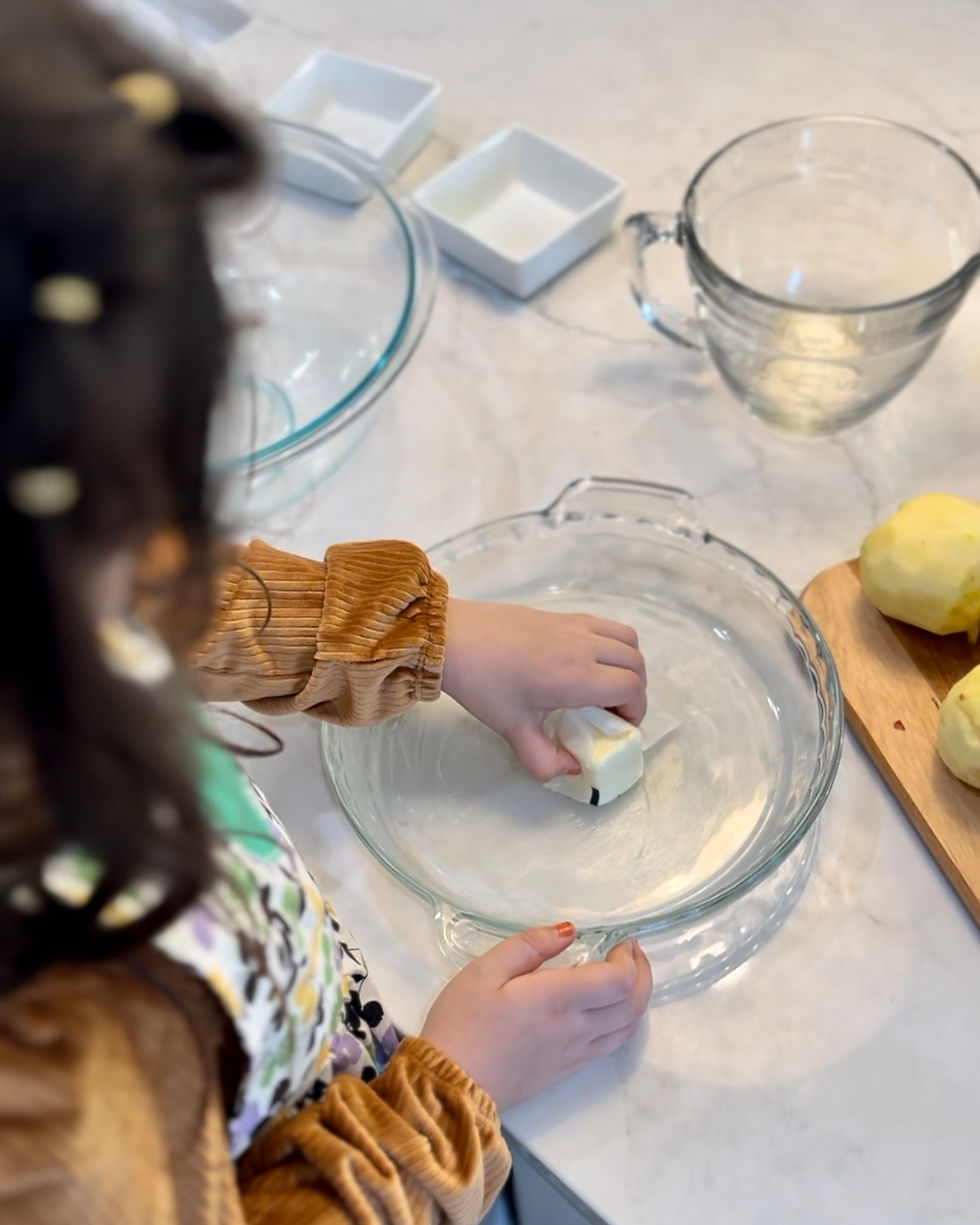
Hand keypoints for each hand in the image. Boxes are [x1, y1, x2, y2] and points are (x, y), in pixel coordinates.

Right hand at [420, 923, 651, 1110]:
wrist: (449, 1088)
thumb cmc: (462, 1022)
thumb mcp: (484, 970)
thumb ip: (529, 946)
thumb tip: (568, 930)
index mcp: (557, 1000)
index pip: (619, 982)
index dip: (630, 960)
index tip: (621, 941)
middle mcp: (575, 1029)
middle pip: (633, 1007)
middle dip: (643, 976)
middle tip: (632, 953)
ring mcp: (573, 1054)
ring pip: (626, 1030)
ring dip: (637, 1001)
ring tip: (626, 978)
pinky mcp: (566, 1070)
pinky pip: (609, 1046)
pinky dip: (621, 1023)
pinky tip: (606, 1008)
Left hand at [441, 600, 646, 780]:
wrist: (453, 638)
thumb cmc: (483, 684)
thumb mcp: (512, 729)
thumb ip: (544, 759)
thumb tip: (571, 768)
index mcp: (578, 677)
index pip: (632, 689)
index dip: (635, 711)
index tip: (618, 726)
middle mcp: (585, 646)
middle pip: (635, 662)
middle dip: (635, 690)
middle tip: (613, 710)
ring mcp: (575, 625)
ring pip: (626, 638)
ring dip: (627, 662)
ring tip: (606, 682)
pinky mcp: (562, 614)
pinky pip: (605, 625)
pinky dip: (611, 642)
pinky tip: (586, 660)